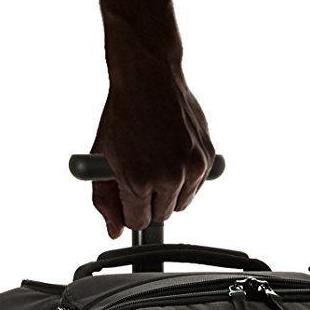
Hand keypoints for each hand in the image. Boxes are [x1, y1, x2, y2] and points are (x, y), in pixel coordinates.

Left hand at [90, 59, 215, 238]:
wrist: (148, 79)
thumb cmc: (123, 115)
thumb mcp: (101, 159)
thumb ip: (105, 200)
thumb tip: (114, 231)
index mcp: (138, 180)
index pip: (137, 222)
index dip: (129, 210)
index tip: (128, 196)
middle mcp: (168, 176)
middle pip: (161, 215)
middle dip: (149, 201)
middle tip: (141, 174)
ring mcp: (192, 167)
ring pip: (181, 203)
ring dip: (169, 191)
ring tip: (157, 161)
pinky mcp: (208, 157)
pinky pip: (198, 185)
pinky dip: (187, 177)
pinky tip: (172, 153)